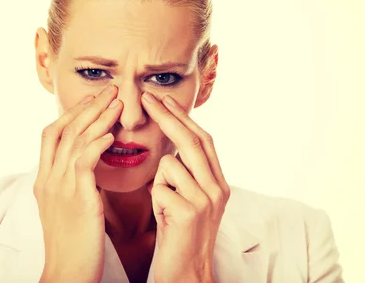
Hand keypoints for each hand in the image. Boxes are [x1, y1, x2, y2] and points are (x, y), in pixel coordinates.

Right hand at [34, 84, 122, 282]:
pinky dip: (97, 143)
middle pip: (63, 130)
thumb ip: (72, 186)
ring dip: (97, 118)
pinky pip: (85, 161)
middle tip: (108, 90)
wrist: (66, 272)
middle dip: (87, 107)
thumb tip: (86, 170)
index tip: (91, 102)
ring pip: (75, 140)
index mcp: (44, 180)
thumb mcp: (65, 210)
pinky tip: (112, 134)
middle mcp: (48, 179)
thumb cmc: (72, 245)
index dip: (71, 115)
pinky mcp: (77, 197)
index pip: (51, 135)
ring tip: (116, 103)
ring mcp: (60, 187)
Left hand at [141, 93, 229, 282]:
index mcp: (218, 182)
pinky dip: (156, 199)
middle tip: (145, 98)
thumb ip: (186, 173)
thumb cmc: (179, 235)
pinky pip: (159, 187)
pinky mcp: (190, 212)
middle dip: (167, 116)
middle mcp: (218, 187)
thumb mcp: (189, 199)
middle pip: (191, 141)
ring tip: (166, 207)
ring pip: (170, 164)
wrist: (187, 273)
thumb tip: (171, 144)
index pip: (201, 140)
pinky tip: (164, 218)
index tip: (163, 100)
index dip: (182, 118)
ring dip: (159, 181)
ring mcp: (206, 199)